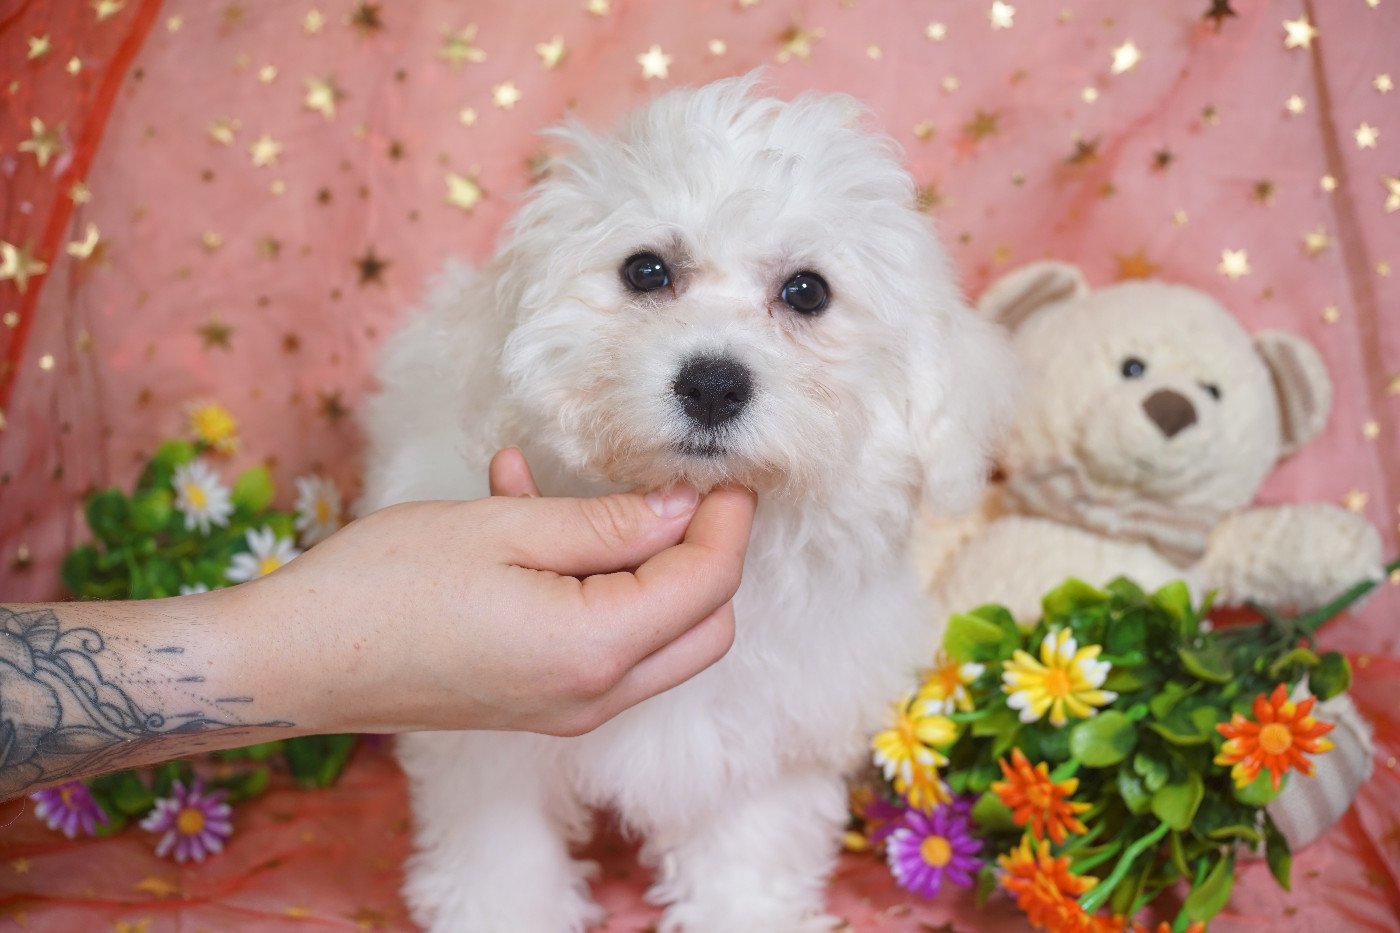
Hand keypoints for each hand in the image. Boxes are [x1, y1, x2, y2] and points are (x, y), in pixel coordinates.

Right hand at [239, 449, 756, 736]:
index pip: (709, 583)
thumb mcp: (507, 531)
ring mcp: (568, 707)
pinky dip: (591, 584)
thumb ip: (608, 524)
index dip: (726, 519)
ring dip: (641, 562)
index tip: (721, 469)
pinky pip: (600, 641)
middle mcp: (596, 695)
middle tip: (672, 485)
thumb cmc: (385, 586)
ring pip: (661, 635)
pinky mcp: (539, 702)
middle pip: (704, 623)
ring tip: (568, 491)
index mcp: (597, 649)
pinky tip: (524, 511)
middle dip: (705, 552)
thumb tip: (683, 510)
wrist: (296, 662)